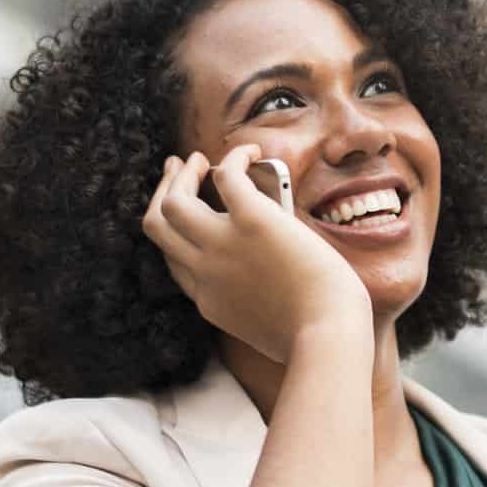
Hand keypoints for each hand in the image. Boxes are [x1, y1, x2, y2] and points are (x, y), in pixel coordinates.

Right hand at [142, 145, 372, 363]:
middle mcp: (205, 271)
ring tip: (200, 160)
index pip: (173, 261)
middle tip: (177, 172)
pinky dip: (235, 157)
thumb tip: (269, 283)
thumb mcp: (265, 329)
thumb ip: (252, 307)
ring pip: (173, 201)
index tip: (190, 217)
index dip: (177, 234)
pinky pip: (228, 176)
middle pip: (158, 226)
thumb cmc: (315, 335)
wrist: (328, 334)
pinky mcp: (253, 221)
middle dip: (163, 193)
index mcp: (209, 300)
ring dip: (183, 173)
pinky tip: (251, 151)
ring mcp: (223, 246)